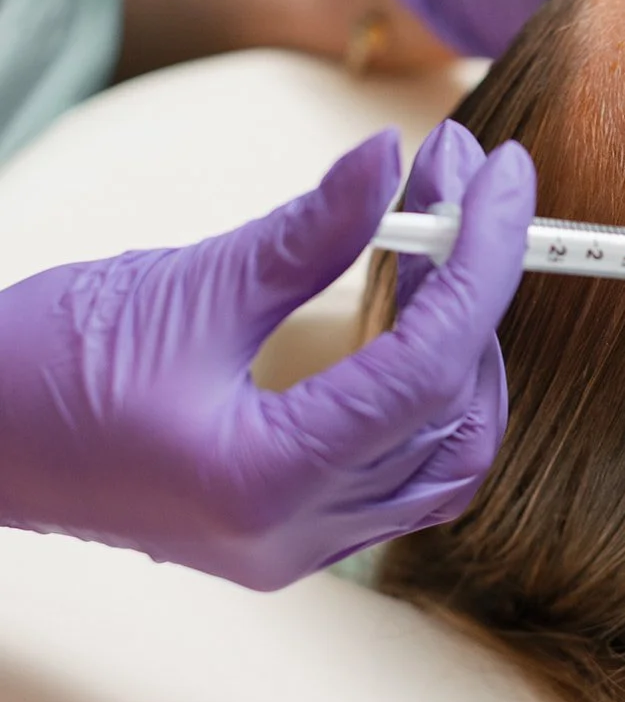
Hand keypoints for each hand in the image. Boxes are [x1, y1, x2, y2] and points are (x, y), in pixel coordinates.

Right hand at [0, 126, 534, 588]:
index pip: (429, 366)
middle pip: (453, 411)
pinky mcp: (285, 522)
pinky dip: (426, 385)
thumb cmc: (41, 369)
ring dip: (460, 339)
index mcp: (269, 481)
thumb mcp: (186, 286)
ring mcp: (295, 541)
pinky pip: (400, 469)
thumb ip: (307, 231)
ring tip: (442, 232)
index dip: (482, 256)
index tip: (501, 174)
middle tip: (461, 180)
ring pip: (443, 452)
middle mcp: (297, 533)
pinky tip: (413, 303)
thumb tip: (385, 160)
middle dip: (474, 284)